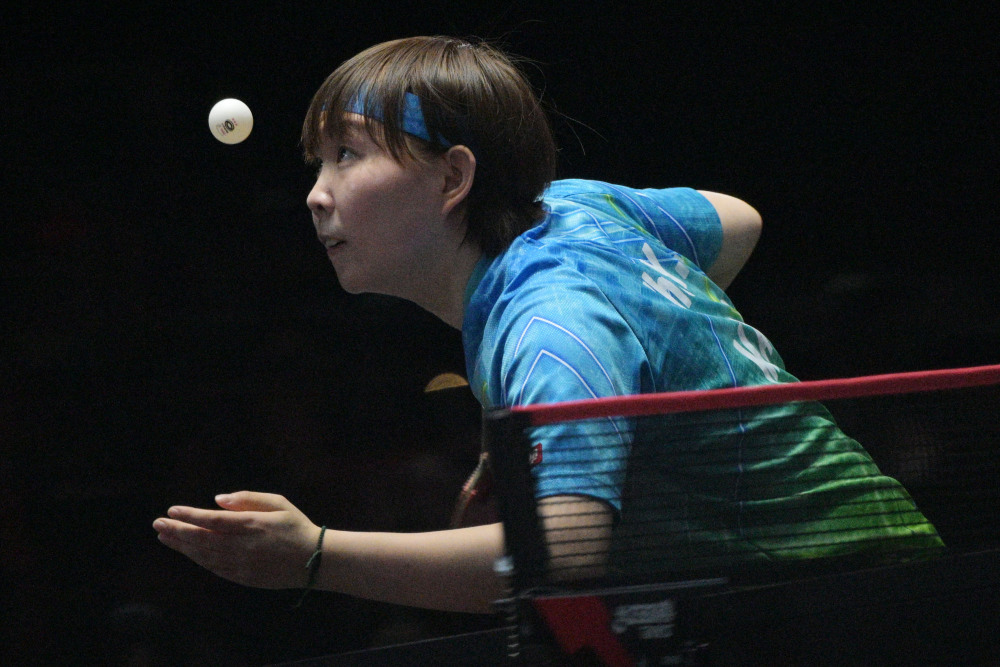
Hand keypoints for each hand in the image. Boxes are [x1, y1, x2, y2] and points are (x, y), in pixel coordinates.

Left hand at [153, 491, 321, 588]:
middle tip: (158, 524)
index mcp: (252, 525)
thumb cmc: (296, 526)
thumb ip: (248, 498)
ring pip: (204, 556)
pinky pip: (214, 568)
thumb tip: (218, 500)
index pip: (213, 520)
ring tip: (164, 537)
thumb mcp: (279, 503)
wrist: (314, 560)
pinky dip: (198, 559)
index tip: (172, 510)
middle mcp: (243, 546)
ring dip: (182, 546)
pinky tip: (188, 552)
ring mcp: (242, 565)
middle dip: (177, 531)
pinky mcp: (243, 578)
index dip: (190, 516)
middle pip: (202, 539)